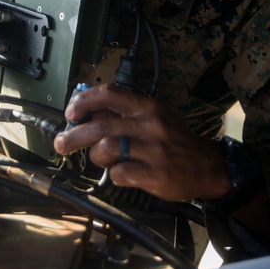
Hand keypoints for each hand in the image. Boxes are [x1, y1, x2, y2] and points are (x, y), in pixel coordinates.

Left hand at [53, 83, 230, 201]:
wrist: (208, 166)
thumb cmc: (173, 140)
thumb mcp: (153, 117)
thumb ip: (123, 114)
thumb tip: (87, 112)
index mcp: (147, 107)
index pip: (110, 94)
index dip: (84, 101)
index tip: (70, 112)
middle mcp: (150, 125)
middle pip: (101, 126)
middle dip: (74, 135)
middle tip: (61, 143)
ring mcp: (154, 150)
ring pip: (107, 148)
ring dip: (96, 156)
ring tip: (100, 160)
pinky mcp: (156, 174)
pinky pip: (120, 173)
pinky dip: (114, 174)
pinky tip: (120, 173)